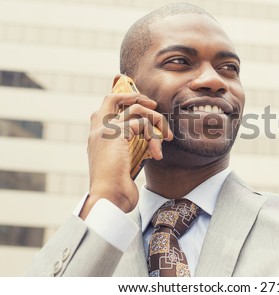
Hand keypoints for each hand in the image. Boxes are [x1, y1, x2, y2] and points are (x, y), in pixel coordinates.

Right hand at [79, 93, 172, 218]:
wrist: (109, 199)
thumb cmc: (117, 189)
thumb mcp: (125, 166)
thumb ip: (131, 151)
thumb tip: (151, 142)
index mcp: (97, 138)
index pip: (105, 108)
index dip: (121, 98)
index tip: (142, 103)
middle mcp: (97, 131)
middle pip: (112, 98)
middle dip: (135, 96)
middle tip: (153, 105)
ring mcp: (104, 130)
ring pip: (135, 109)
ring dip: (156, 120)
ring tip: (166, 137)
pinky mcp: (115, 133)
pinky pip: (142, 123)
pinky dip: (154, 137)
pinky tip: (157, 154)